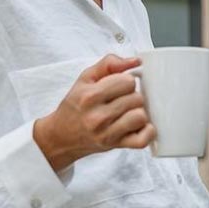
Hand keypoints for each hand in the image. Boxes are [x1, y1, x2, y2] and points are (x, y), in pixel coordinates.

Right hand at [34, 55, 153, 170]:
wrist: (61, 136)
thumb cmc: (76, 105)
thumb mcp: (85, 79)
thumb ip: (108, 64)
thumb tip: (135, 61)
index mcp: (90, 96)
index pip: (128, 81)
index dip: (126, 81)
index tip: (119, 87)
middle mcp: (98, 116)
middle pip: (137, 98)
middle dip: (133, 97)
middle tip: (122, 100)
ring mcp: (107, 133)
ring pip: (141, 117)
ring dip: (139, 113)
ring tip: (128, 112)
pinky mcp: (115, 146)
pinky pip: (142, 140)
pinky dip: (146, 132)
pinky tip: (138, 126)